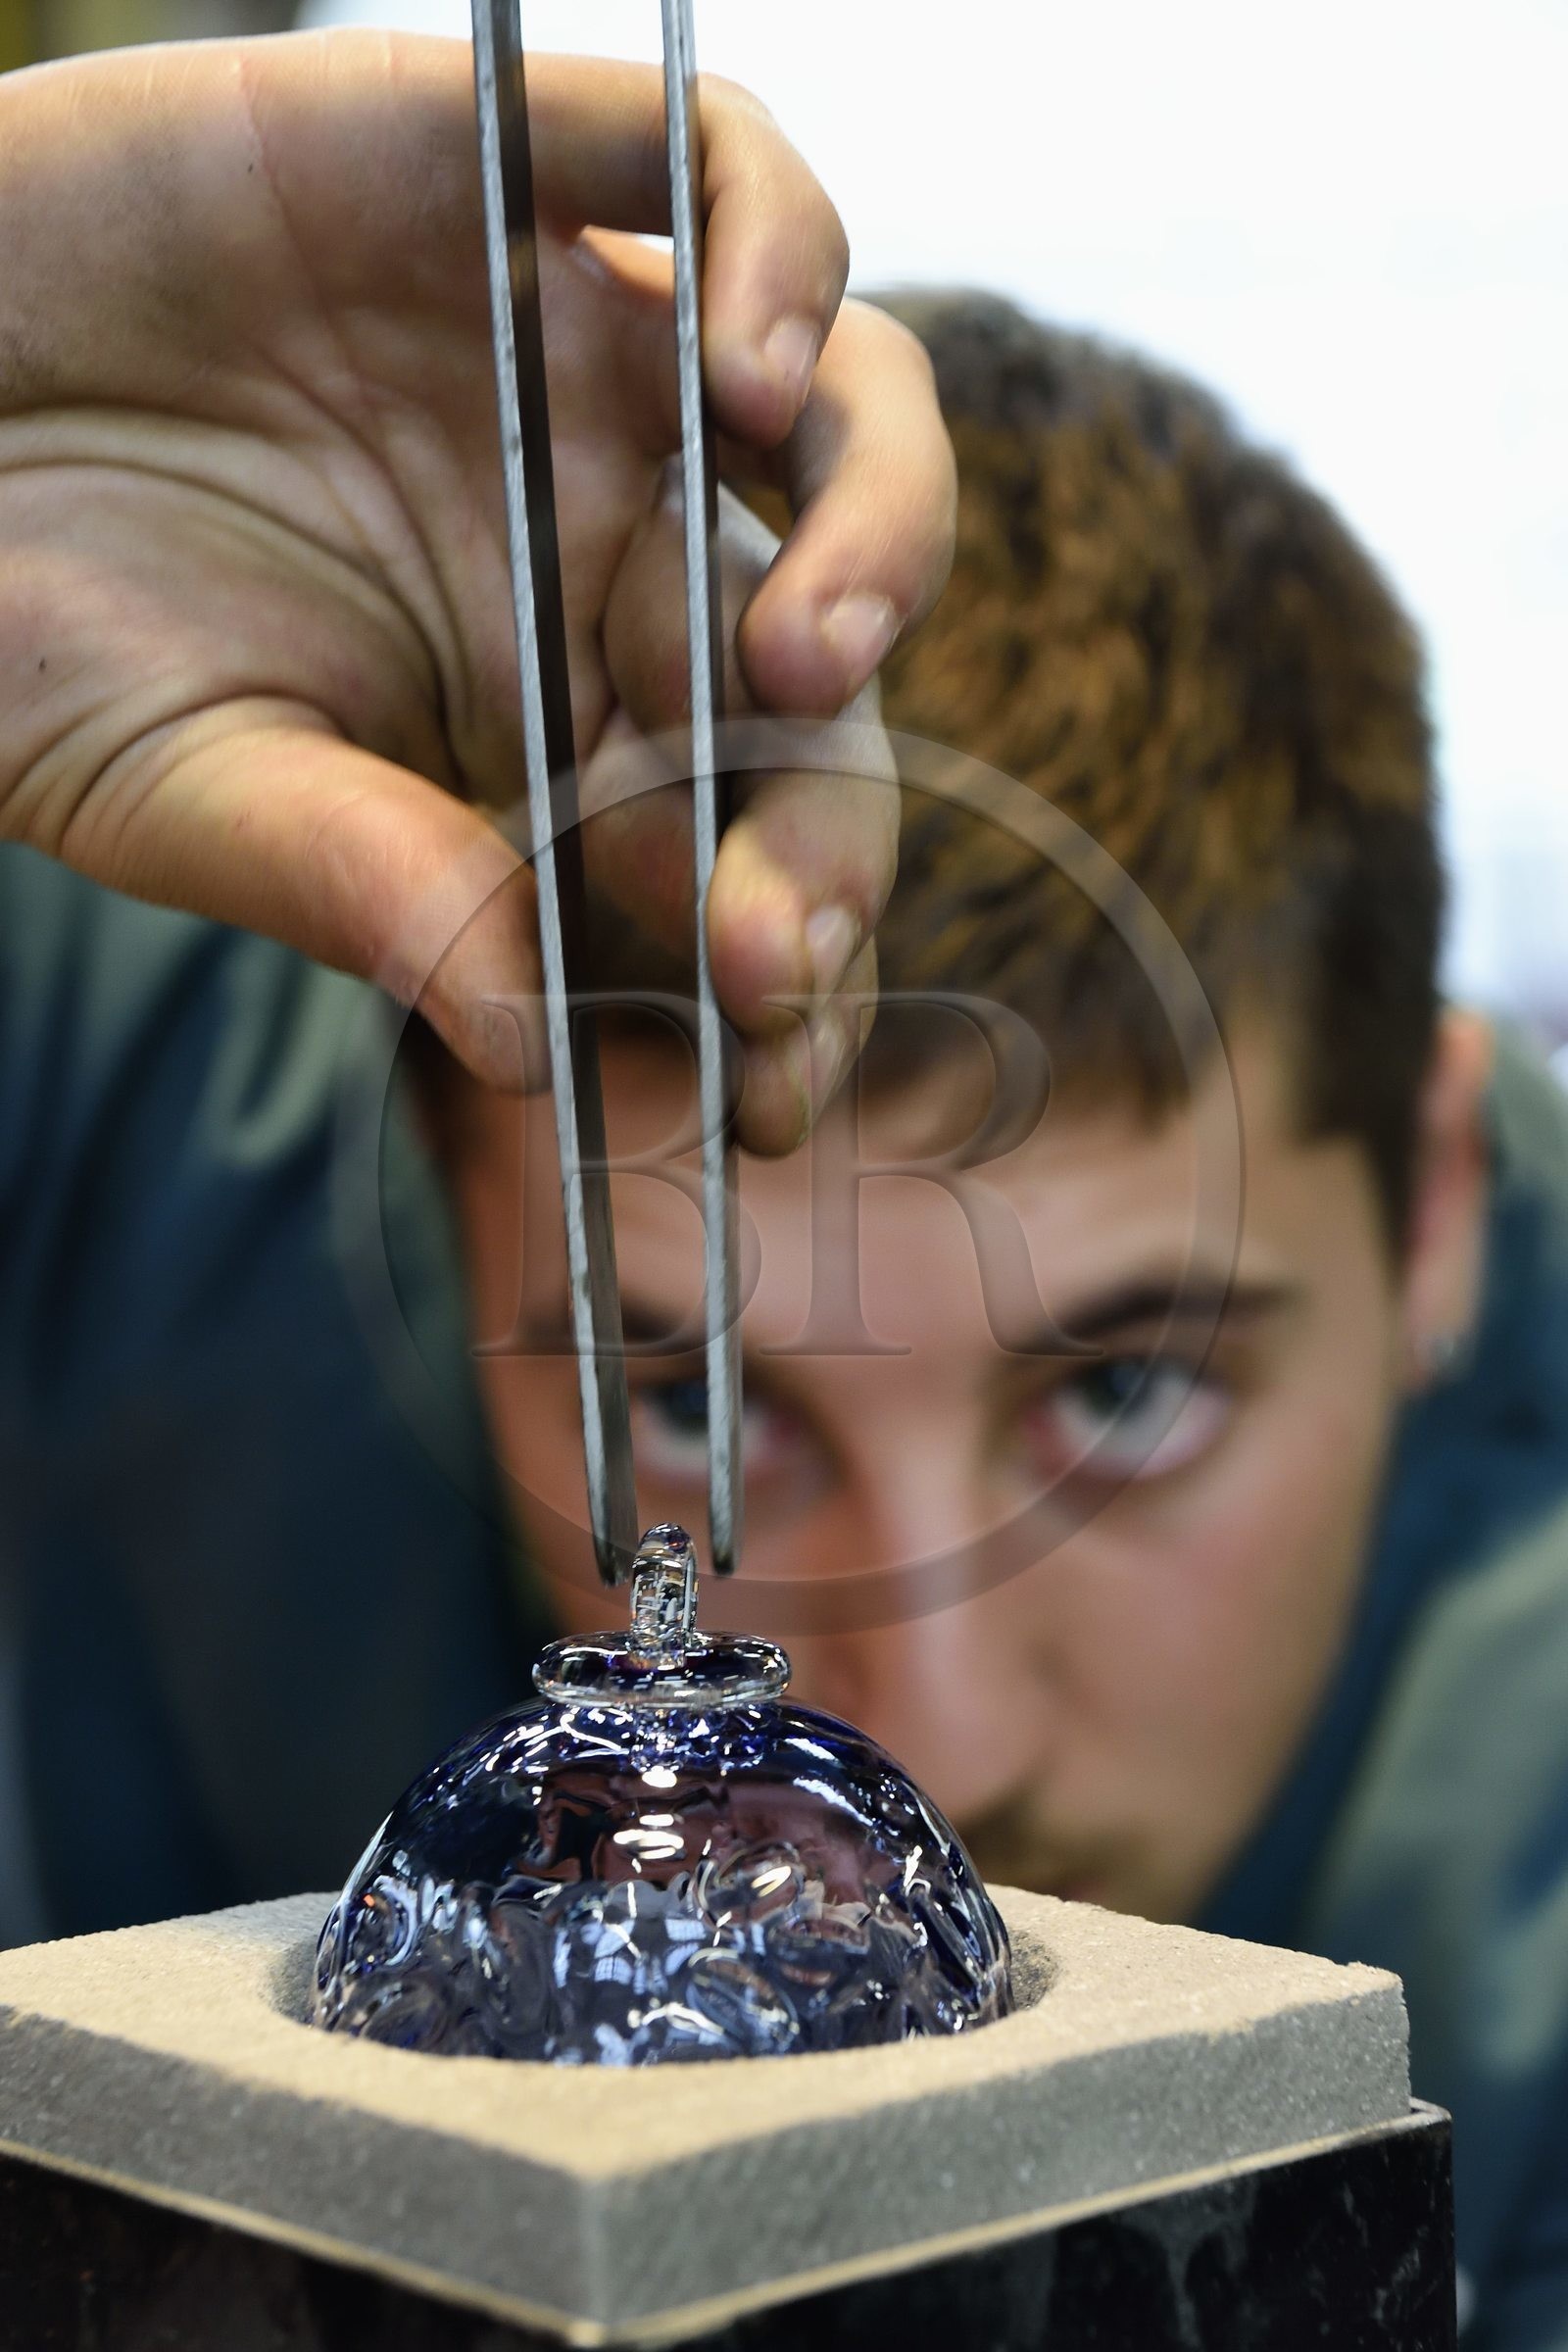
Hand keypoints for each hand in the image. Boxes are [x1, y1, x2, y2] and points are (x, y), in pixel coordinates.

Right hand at [0, 32, 953, 1149]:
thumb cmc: (24, 612)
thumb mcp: (188, 783)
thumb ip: (366, 882)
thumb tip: (532, 1045)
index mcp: (560, 707)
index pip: (743, 840)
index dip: (788, 966)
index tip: (773, 1091)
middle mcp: (607, 540)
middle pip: (816, 678)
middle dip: (824, 835)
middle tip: (768, 956)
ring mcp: (579, 355)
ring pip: (841, 420)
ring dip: (880, 546)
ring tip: (796, 663)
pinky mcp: (509, 166)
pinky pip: (717, 160)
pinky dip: (778, 246)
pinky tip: (751, 369)